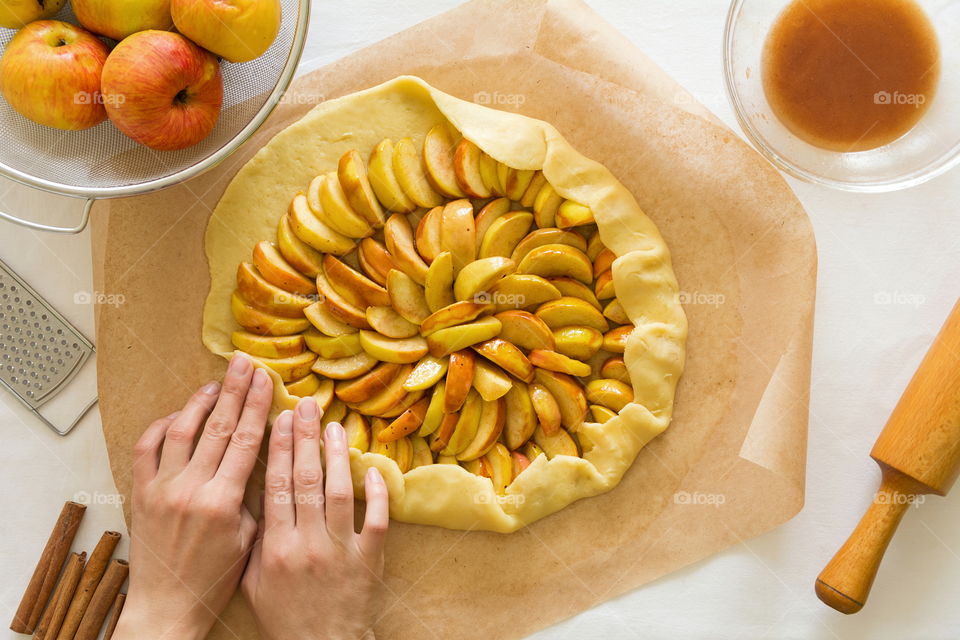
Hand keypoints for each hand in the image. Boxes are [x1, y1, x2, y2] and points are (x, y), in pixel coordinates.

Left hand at [113, 354, 272, 639]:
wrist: (166, 604)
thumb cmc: (214, 577)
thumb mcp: (249, 539)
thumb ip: (256, 498)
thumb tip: (264, 458)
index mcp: (223, 502)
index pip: (246, 441)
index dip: (258, 406)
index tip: (267, 381)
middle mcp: (190, 489)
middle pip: (218, 426)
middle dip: (235, 391)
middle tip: (245, 363)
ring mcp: (161, 488)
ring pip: (182, 430)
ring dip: (201, 402)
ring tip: (217, 382)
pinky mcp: (141, 493)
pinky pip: (147, 448)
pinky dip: (162, 425)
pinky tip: (178, 414)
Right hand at [241, 398, 388, 639]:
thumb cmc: (284, 615)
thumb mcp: (253, 581)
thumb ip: (256, 538)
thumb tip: (256, 495)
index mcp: (276, 547)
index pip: (275, 486)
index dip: (278, 449)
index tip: (280, 418)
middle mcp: (308, 544)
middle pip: (306, 481)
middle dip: (305, 439)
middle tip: (307, 406)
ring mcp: (341, 551)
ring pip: (339, 493)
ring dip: (337, 456)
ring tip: (334, 426)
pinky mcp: (369, 560)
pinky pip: (375, 521)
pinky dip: (376, 494)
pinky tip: (372, 469)